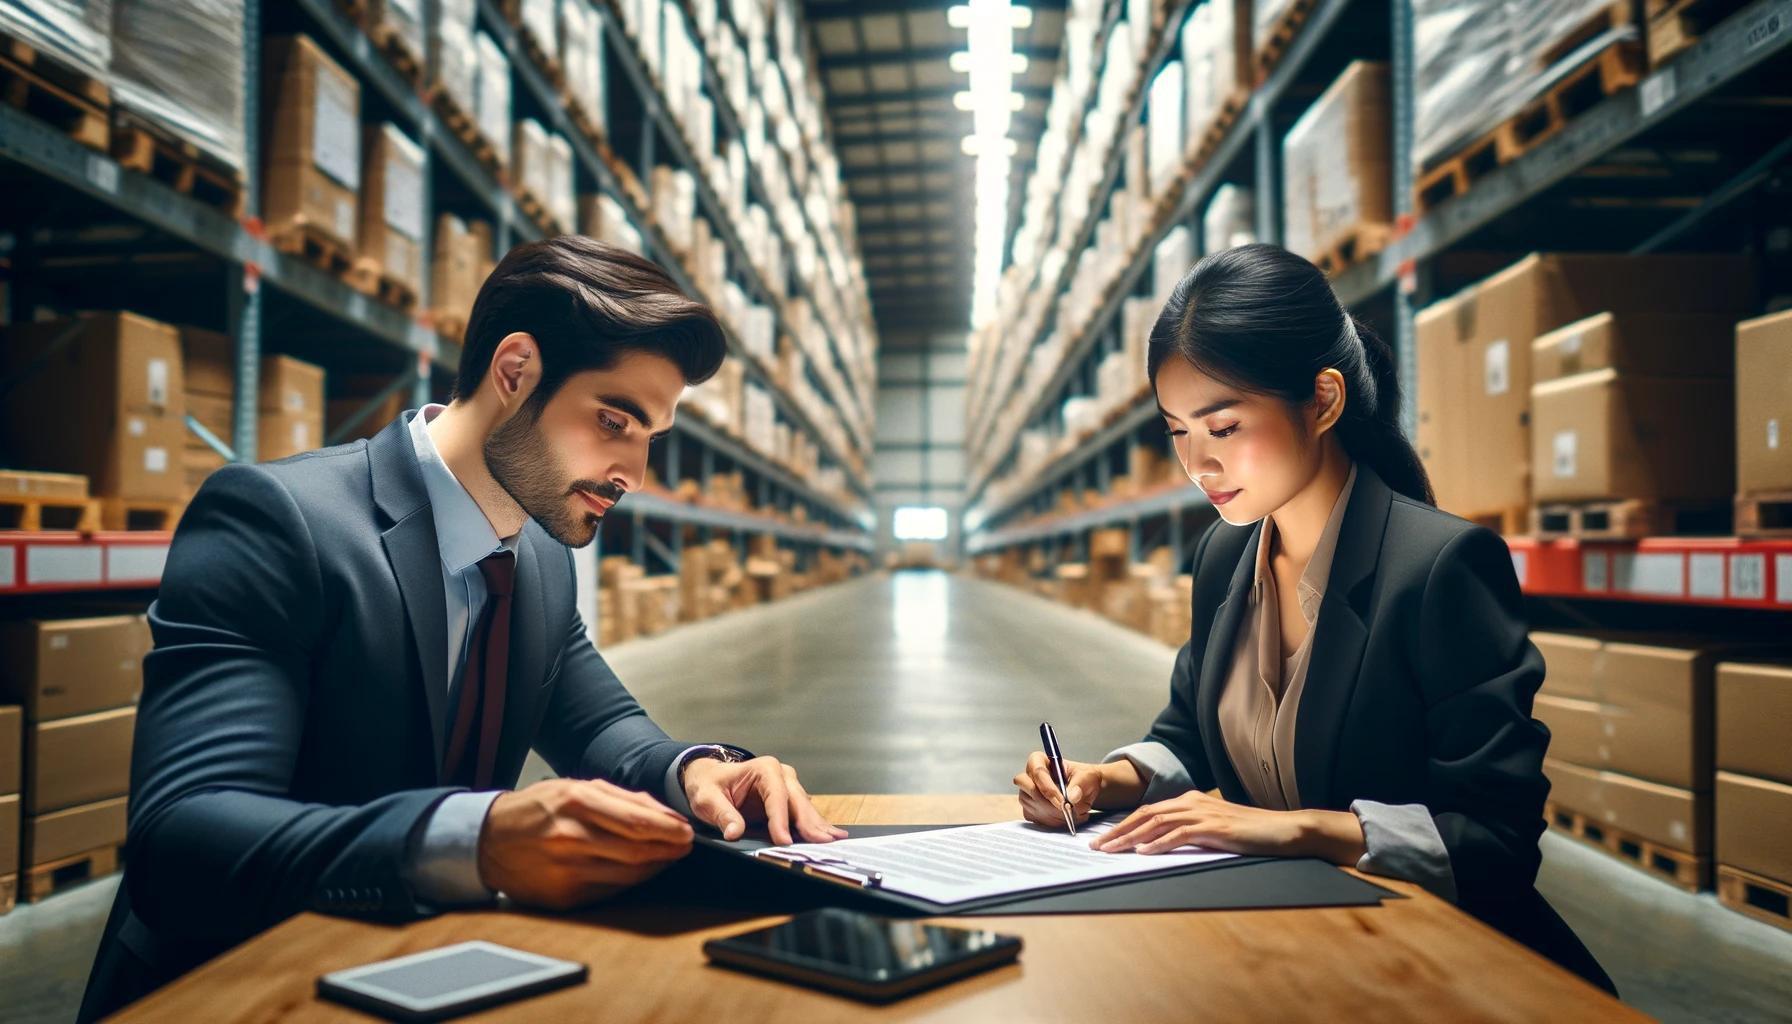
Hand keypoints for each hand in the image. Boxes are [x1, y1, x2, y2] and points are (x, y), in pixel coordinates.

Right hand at [476, 778, 693, 909]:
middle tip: (685, 846)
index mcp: (576, 802)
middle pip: (638, 850)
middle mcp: (571, 836)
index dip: (669, 829)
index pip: (637, 821)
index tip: (688, 831)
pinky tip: (639, 872)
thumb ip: (621, 798)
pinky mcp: (563, 896)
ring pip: (628, 873)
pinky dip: (630, 882)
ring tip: (666, 858)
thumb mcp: (574, 788)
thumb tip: (663, 814)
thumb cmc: (537, 809)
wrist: (488, 840)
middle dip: (669, 849)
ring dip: (655, 867)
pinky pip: (610, 890)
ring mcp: (566, 870)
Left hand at [682, 755, 846, 844]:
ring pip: (806, 809)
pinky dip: (815, 827)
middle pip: (798, 802)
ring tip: (835, 841)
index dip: (781, 820)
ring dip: (818, 826)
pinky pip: (804, 815)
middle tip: (822, 843)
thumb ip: (722, 814)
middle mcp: (782, 775)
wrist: (709, 780)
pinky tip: (830, 837)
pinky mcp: (789, 801)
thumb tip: (734, 832)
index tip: (784, 840)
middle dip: (810, 824)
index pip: (776, 796)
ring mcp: (789, 787)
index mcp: (764, 768)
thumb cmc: (709, 785)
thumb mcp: (707, 798)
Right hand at [1013, 752, 1127, 827]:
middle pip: (1027, 786)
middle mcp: (1030, 776)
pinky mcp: (1030, 808)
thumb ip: (1079, 785)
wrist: (1085, 791)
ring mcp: (1027, 793)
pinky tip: (1064, 819)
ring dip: (1050, 813)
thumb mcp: (1087, 777)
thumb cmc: (1083, 778)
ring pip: (1029, 804)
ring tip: (1070, 814)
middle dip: (1045, 801)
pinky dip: (1049, 821)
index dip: (1048, 788)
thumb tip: (1071, 797)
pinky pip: (1033, 817)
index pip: (1037, 771)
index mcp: (1041, 760)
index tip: (1062, 802)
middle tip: (1063, 810)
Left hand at [1093, 789, 1324, 856]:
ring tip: (1111, 851)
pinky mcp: (1214, 827)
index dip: (1122, 825)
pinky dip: (1159, 843)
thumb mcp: (1213, 829)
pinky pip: (1179, 834)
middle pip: (1144, 815)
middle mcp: (1191, 802)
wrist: (1283, 830)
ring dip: (1130, 838)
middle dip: (1118, 831)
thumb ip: (1188, 831)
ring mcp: (1202, 813)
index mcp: (1189, 801)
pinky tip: (1144, 853)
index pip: (1147, 811)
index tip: (1104, 840)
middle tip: (1097, 847)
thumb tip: (1157, 845)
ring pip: (1156, 823)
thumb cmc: (1249, 833)